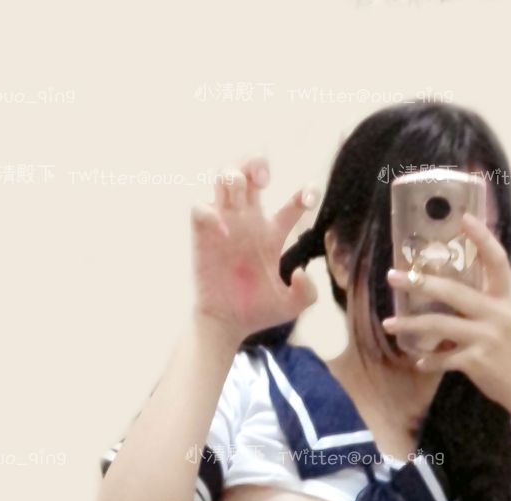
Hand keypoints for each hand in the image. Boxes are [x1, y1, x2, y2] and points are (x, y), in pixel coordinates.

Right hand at [191, 158, 318, 345]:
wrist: (226, 325)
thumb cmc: (257, 313)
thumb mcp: (291, 307)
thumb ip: (307, 293)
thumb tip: (301, 271)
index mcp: (273, 234)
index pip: (294, 202)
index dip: (305, 193)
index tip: (310, 197)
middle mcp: (249, 223)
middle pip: (251, 174)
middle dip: (256, 164)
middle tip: (265, 180)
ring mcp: (225, 225)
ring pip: (224, 178)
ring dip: (232, 174)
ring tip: (240, 187)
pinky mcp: (202, 235)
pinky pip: (200, 207)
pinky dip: (210, 211)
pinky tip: (223, 230)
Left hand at [382, 213, 510, 409]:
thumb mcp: (507, 317)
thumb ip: (484, 301)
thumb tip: (449, 288)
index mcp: (505, 298)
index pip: (496, 260)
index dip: (482, 237)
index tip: (464, 218)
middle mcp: (497, 313)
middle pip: (454, 291)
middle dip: (420, 283)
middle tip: (393, 276)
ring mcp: (487, 338)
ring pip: (440, 326)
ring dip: (410, 325)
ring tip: (389, 325)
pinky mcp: (477, 362)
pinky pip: (444, 359)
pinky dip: (428, 361)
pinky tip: (418, 361)